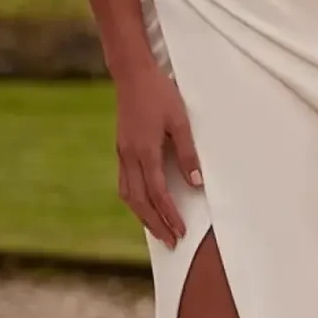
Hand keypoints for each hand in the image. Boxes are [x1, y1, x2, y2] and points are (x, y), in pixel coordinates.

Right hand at [115, 61, 202, 245]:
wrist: (133, 74)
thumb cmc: (160, 94)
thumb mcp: (181, 121)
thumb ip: (188, 154)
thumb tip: (196, 183)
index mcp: (144, 151)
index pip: (157, 193)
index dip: (169, 214)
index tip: (181, 231)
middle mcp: (129, 156)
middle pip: (139, 201)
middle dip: (155, 223)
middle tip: (170, 242)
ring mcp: (122, 153)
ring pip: (128, 194)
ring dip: (142, 216)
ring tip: (157, 230)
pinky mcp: (121, 149)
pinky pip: (125, 183)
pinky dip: (135, 200)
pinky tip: (144, 206)